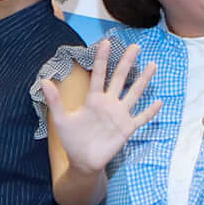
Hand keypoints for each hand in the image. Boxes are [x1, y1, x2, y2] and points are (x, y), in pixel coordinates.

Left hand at [42, 42, 156, 174]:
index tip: (105, 42)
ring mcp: (119, 115)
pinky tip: (159, 102)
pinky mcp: (127, 129)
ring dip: (143, 80)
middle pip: (120, 78)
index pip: (99, 75)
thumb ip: (55, 101)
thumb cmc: (72, 140)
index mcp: (93, 100)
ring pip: (134, 94)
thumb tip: (44, 80)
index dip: (102, 59)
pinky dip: (150, 111)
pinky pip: (141, 118)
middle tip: (135, 46)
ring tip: (152, 65)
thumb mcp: (61, 120)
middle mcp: (109, 104)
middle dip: (126, 62)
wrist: (83, 162)